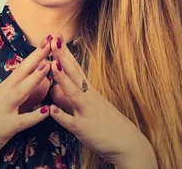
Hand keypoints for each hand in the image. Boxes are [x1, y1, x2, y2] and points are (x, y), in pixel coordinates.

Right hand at [0, 37, 52, 167]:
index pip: (22, 67)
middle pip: (21, 72)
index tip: (47, 39)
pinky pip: (22, 120)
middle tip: (49, 43)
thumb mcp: (5, 103)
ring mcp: (4, 110)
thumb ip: (23, 93)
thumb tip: (41, 81)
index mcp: (4, 88)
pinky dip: (34, 115)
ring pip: (21, 91)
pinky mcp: (6, 127)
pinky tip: (45, 111)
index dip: (34, 53)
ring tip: (47, 67)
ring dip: (34, 78)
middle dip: (36, 57)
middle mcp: (3, 95)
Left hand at [47, 32, 157, 166]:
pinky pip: (72, 122)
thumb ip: (75, 97)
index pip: (75, 67)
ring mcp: (87, 112)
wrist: (129, 145)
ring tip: (52, 65)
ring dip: (62, 79)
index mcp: (89, 91)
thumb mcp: (93, 106)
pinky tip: (51, 110)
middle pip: (74, 73)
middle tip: (53, 39)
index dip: (65, 52)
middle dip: (63, 56)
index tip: (57, 36)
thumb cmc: (109, 126)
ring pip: (73, 93)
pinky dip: (62, 116)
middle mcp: (89, 97)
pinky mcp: (85, 129)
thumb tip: (58, 89)